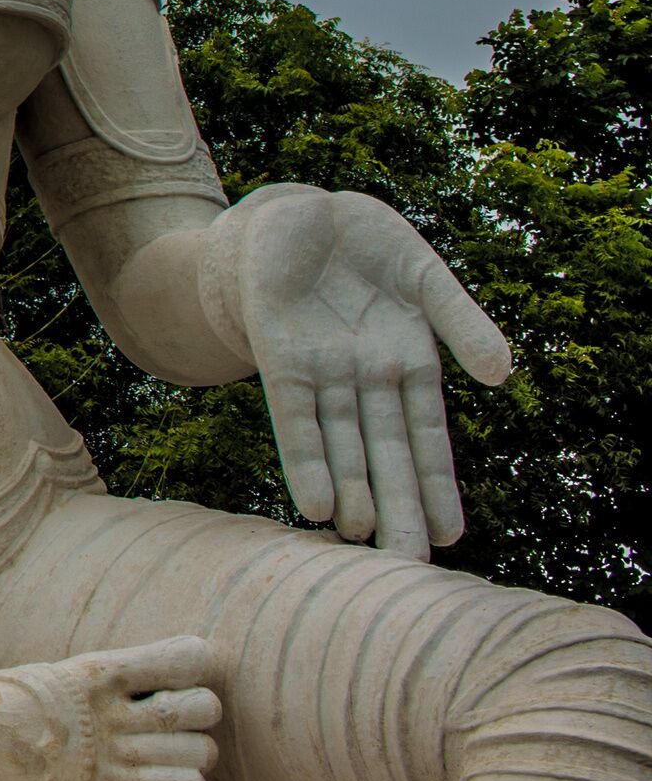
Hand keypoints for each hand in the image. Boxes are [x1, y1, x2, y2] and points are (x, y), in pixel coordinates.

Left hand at [215, 183, 512, 560]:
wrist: (301, 210)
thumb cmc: (370, 247)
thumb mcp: (426, 278)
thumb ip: (461, 322)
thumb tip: (502, 375)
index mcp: (409, 365)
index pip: (426, 438)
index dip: (436, 486)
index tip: (450, 537)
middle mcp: (366, 379)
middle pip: (385, 454)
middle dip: (396, 509)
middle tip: (406, 570)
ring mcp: (323, 371)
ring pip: (341, 445)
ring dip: (352, 493)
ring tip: (362, 544)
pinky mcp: (279, 354)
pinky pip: (294, 416)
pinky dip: (305, 457)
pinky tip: (315, 502)